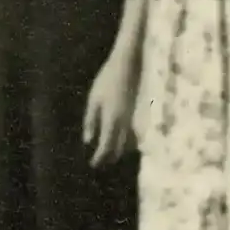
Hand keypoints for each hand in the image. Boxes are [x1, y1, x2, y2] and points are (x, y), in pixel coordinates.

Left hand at [82, 52, 138, 166]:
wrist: (128, 64)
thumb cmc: (107, 80)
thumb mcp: (93, 100)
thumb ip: (91, 121)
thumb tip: (88, 140)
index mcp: (111, 120)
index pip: (106, 147)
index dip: (100, 158)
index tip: (94, 165)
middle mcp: (125, 123)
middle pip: (119, 148)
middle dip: (110, 157)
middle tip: (102, 161)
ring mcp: (135, 119)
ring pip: (128, 143)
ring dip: (119, 149)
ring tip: (110, 152)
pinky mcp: (140, 114)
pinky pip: (134, 134)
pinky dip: (128, 140)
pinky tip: (122, 138)